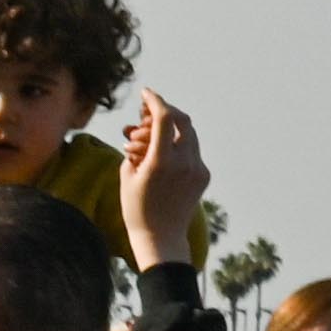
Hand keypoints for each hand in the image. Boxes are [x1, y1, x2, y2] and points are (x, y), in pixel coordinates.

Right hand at [119, 90, 207, 268]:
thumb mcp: (127, 176)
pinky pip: (192, 150)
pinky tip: (161, 156)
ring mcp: (197, 168)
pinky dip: (176, 145)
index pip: (164, 118)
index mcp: (161, 162)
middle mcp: (184, 162)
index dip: (155, 101)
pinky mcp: (204, 175)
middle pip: (181, 120)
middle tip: (148, 112)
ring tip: (150, 138)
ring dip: (170, 129)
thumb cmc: (136, 209)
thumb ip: (137, 148)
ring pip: (188, 134)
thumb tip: (143, 130)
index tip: (146, 93)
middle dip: (165, 111)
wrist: (160, 237)